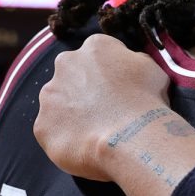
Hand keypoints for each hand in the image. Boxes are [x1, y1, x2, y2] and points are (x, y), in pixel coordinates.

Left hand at [35, 33, 171, 181]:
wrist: (132, 137)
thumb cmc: (148, 102)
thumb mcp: (152, 69)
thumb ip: (132, 62)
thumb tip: (127, 66)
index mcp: (94, 47)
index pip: (98, 56)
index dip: (109, 76)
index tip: (119, 93)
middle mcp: (66, 64)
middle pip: (72, 77)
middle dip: (84, 92)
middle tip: (104, 114)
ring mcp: (49, 96)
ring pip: (58, 104)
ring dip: (71, 115)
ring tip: (95, 134)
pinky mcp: (42, 125)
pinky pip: (52, 133)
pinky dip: (66, 140)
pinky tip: (84, 148)